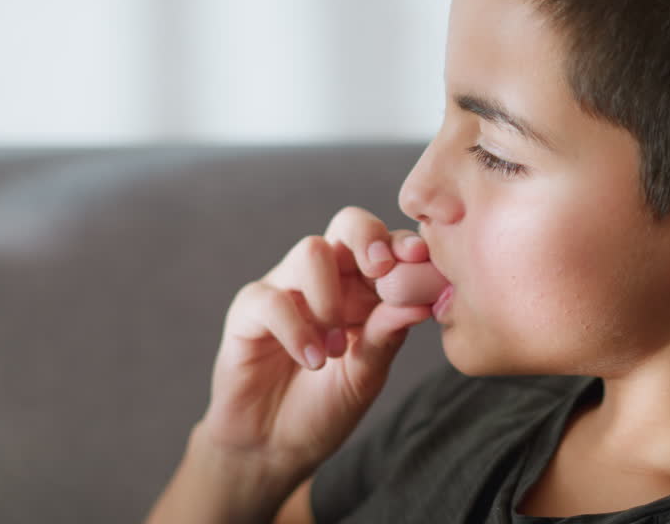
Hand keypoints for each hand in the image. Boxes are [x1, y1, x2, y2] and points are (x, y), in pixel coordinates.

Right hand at [193, 206, 447, 486]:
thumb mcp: (368, 373)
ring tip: (336, 350)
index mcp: (362, 287)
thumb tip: (421, 300)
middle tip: (380, 271)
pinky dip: (298, 330)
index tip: (419, 260)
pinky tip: (312, 362)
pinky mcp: (248, 311)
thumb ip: (388, 335)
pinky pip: (273, 299)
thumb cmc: (325, 406)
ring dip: (331, 298)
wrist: (275, 446)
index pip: (385, 244)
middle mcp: (325, 278)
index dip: (403, 244)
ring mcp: (285, 289)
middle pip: (347, 223)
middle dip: (368, 237)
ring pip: (311, 251)